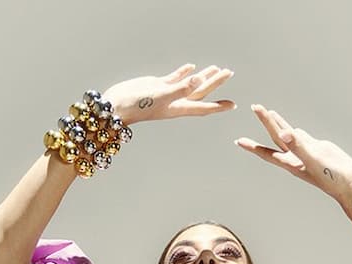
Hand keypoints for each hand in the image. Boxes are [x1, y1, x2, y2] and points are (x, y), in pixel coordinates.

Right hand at [103, 63, 235, 126]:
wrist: (118, 104)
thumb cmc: (138, 105)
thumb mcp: (162, 95)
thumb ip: (181, 87)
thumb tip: (199, 79)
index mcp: (178, 108)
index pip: (203, 106)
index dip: (218, 106)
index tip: (233, 105)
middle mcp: (176, 102)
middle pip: (200, 92)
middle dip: (215, 83)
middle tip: (229, 73)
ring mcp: (168, 94)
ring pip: (190, 84)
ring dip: (203, 77)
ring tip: (216, 69)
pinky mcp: (159, 85)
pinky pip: (175, 78)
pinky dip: (184, 73)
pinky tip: (191, 67)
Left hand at [235, 104, 351, 203]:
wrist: (349, 183)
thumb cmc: (332, 177)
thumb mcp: (313, 159)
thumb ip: (298, 145)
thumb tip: (283, 134)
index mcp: (290, 163)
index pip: (267, 151)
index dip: (253, 146)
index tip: (239, 140)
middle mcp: (295, 157)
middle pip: (275, 137)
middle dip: (265, 122)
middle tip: (255, 107)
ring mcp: (305, 152)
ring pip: (288, 135)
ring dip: (278, 124)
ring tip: (269, 113)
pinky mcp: (316, 148)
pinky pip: (301, 137)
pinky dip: (294, 130)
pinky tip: (290, 127)